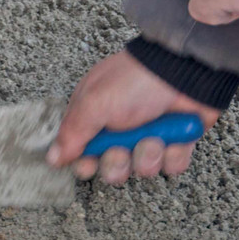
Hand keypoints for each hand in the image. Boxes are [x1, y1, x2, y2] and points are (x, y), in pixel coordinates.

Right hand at [47, 51, 220, 183]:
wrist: (185, 70)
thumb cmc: (136, 80)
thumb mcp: (94, 104)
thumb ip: (71, 134)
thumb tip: (53, 158)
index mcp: (96, 118)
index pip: (82, 153)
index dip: (86, 164)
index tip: (90, 163)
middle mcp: (120, 130)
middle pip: (111, 168)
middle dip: (117, 162)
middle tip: (120, 149)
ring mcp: (149, 136)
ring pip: (142, 169)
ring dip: (147, 155)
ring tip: (154, 135)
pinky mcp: (176, 141)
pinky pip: (172, 166)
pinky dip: (174, 153)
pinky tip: (174, 136)